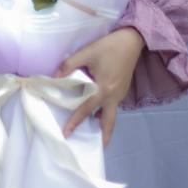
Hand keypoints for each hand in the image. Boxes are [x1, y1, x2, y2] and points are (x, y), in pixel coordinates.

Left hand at [55, 28, 143, 145]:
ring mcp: (120, 94)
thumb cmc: (109, 46)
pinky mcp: (122, 90)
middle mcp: (114, 96)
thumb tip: (54, 77)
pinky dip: (106, 114)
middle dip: (103, 137)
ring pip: (112, 116)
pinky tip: (97, 114)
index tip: (66, 134)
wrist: (132, 40)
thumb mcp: (87, 52)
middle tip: (93, 148)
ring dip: (104, 127)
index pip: (85, 109)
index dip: (74, 121)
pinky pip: (113, 107)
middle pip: (108, 123)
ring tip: (94, 135)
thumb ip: (69, 65)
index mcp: (103, 88)